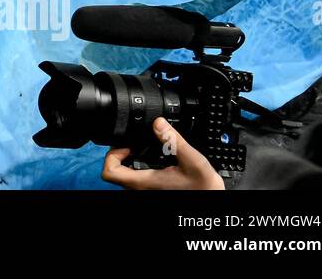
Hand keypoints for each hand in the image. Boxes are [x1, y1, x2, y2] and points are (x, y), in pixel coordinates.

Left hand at [102, 118, 225, 189]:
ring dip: (129, 160)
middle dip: (120, 154)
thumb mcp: (192, 160)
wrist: (212, 198)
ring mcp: (146, 191)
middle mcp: (141, 189)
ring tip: (141, 148)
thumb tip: (158, 123)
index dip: (112, 155)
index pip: (109, 172)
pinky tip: (152, 157)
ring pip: (125, 176)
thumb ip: (174, 141)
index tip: (126, 145)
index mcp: (144, 183)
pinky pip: (136, 178)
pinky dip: (138, 166)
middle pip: (115, 172)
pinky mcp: (153, 189)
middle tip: (133, 143)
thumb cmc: (204, 187)